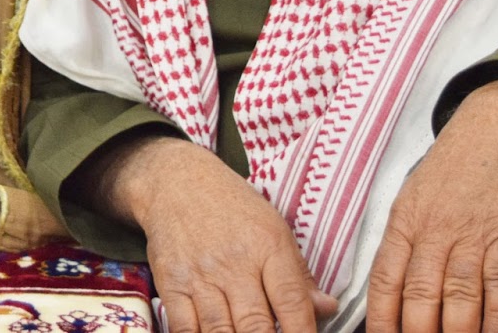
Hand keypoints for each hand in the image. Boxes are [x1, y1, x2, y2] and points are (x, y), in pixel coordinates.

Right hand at [82, 134, 335, 332]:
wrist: (175, 181)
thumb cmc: (231, 206)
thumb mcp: (273, 226)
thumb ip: (298, 274)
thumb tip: (327, 309)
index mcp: (268, 245)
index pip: (292, 303)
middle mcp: (234, 262)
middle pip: (256, 325)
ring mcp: (200, 274)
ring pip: (221, 332)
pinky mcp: (170, 282)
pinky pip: (185, 327)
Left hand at [366, 73, 497, 332]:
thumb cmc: (458, 166)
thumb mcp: (416, 195)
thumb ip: (407, 239)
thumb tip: (394, 286)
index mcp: (405, 221)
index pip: (385, 279)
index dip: (382, 316)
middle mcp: (434, 230)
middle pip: (419, 295)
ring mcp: (472, 233)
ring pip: (458, 297)